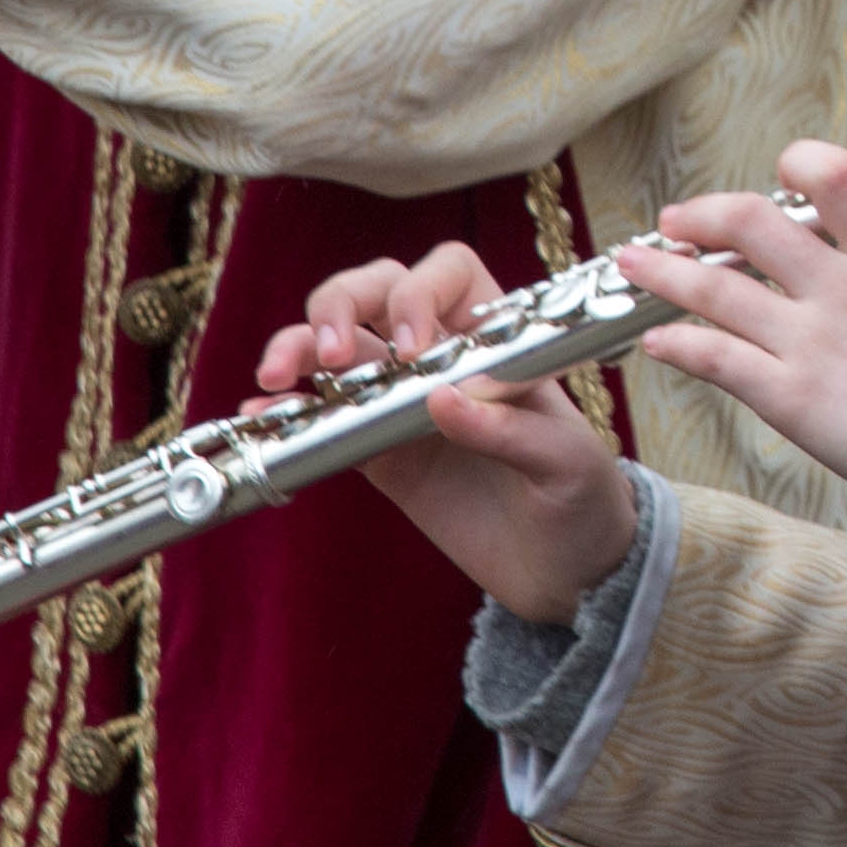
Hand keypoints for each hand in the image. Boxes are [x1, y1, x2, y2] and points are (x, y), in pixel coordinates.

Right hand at [279, 244, 644, 625]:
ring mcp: (402, 401)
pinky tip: (264, 418)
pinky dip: (288, 413)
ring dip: (299, 348)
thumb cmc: (582, 499)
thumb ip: (512, 431)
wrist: (565, 572)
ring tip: (275, 378)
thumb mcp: (568, 463)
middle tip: (332, 355)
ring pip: (337, 349)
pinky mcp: (377, 452)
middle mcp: (443, 356)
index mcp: (498, 339)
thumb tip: (442, 401)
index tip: (413, 350)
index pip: (450, 274)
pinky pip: (323, 419)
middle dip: (342, 305)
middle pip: (377, 292)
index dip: (421, 293)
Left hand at [620, 147, 846, 547]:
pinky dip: (677, 342)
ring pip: (716, 288)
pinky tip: (655, 339)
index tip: (775, 177)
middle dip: (702, 215)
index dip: (797, 165)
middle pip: (752, 222)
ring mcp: (814, 341)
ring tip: (635, 263)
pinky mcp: (792, 398)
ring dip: (664, 271)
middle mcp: (845, 289)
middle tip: (676, 220)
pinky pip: (715, 358)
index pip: (836, 177)